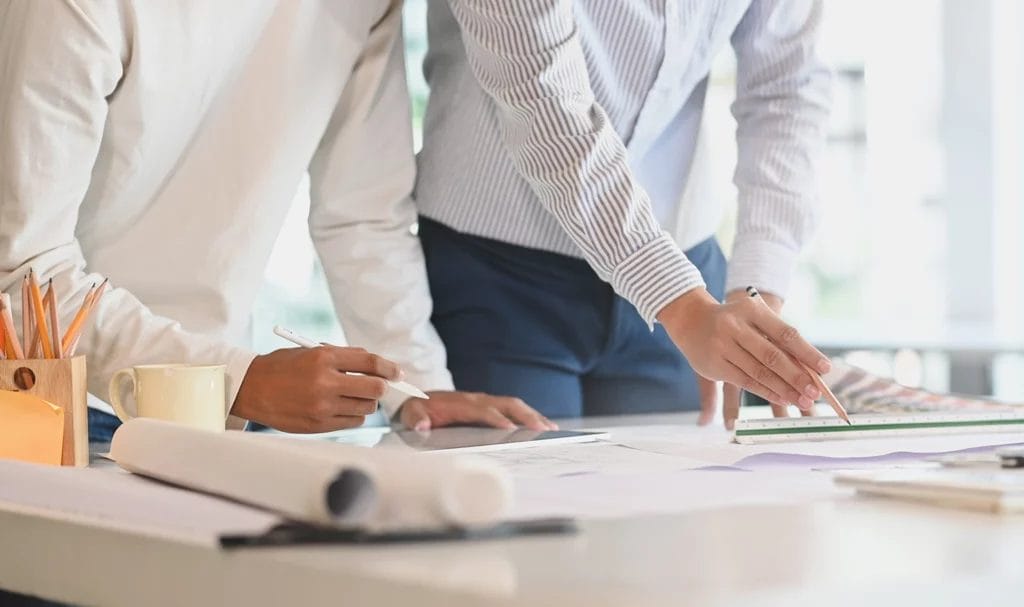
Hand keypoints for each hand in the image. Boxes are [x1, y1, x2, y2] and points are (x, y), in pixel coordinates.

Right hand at [233, 345, 401, 432]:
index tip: (397, 372)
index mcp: (323, 357)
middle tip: (378, 385)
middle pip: (375, 388)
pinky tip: (342, 408)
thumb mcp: (310, 351)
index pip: (369, 361)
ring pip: (366, 407)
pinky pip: (353, 422)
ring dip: (366, 402)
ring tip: (352, 396)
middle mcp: (325, 382)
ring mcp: (322, 406)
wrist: (250, 389)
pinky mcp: (319, 424)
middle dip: (381, 386)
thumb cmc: (282, 367)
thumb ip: (342, 357)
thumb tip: (375, 366)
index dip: (389, 367)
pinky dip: (354, 415)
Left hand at [398, 391, 558, 431]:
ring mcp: (486, 402)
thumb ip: (416, 419)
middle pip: (507, 404)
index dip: (496, 419)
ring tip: (551, 431)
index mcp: (461, 403)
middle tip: (543, 430)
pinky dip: (530, 417)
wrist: (419, 402)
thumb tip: (423, 426)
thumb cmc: (418, 411)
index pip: (483, 410)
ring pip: (514, 406)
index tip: (510, 429)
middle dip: (526, 416)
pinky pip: (513, 410)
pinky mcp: (491, 407)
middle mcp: (478, 399)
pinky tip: (543, 429)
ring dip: (533, 416)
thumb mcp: (411, 414)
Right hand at [658, 288, 830, 429]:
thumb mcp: (754, 318)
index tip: (825, 369)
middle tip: (816, 393)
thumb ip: (777, 339)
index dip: (807, 352)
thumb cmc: (733, 321)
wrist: (690, 319)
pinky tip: (782, 399)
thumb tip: (809, 368)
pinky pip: (745, 381)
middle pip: (773, 356)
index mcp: (752, 310)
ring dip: (784, 389)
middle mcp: (735, 326)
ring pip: (760, 372)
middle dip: (797, 377)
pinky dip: (766, 391)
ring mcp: (722, 346)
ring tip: (803, 400)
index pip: (786, 333)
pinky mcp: (714, 364)